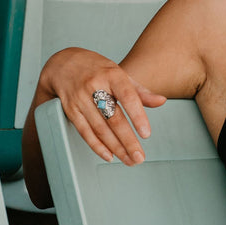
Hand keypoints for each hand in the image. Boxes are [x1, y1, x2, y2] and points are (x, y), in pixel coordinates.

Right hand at [36, 47, 165, 166]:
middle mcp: (95, 86)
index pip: (127, 96)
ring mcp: (80, 99)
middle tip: (139, 157)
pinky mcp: (70, 110)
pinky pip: (85, 132)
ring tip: (129, 160)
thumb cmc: (97, 70)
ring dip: (116, 148)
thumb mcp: (119, 74)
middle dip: (128, 141)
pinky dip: (97, 146)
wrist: (63, 64)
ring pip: (100, 129)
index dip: (138, 116)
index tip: (146, 134)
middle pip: (114, 118)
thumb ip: (140, 91)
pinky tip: (109, 155)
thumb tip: (161, 101)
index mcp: (112, 75)